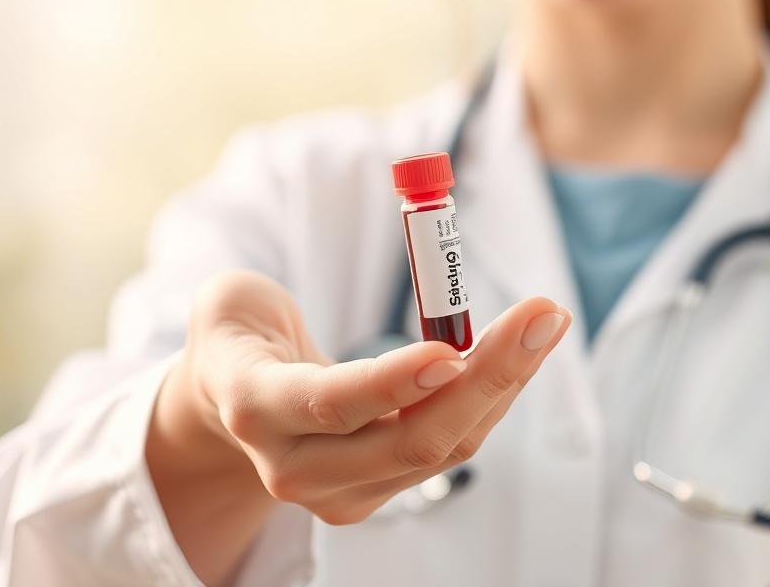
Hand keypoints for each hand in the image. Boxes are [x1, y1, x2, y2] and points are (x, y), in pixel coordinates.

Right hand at [180, 269, 571, 524]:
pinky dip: (488, 399)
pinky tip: (514, 356)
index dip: (393, 381)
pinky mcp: (372, 494)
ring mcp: (336, 493)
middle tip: (544, 316)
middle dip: (487, 377)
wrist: (225, 406)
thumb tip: (379, 274)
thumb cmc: (241, 338)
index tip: (453, 349)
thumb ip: (296, 289)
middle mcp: (294, 466)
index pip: (331, 404)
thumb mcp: (238, 298)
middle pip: (408, 440)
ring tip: (543, 323)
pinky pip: (448, 447)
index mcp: (253, 406)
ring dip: (503, 383)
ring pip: (443, 446)